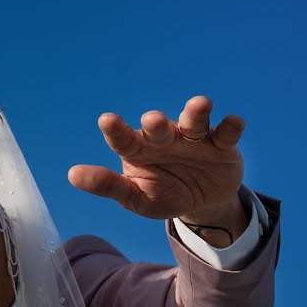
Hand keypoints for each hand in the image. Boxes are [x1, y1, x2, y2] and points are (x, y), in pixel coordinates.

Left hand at [68, 96, 245, 222]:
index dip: (116, 130)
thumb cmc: (162, 193)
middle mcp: (164, 138)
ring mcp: (194, 139)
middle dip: (157, 123)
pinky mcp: (222, 146)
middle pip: (159, 127)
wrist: (202, 202)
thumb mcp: (136, 198)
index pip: (123, 138)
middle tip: (153, 121)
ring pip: (195, 122)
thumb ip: (108, 186)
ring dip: (196, 113)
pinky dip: (231, 127)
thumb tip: (72, 174)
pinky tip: (234, 122)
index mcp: (138, 149)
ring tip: (200, 104)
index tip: (106, 120)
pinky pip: (227, 134)